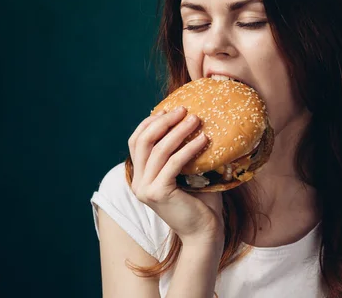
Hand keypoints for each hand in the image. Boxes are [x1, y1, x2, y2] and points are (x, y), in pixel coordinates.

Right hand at [128, 107, 223, 244]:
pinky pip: (173, 163)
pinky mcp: (158, 193)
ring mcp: (146, 189)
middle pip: (142, 141)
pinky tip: (205, 140)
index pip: (136, 141)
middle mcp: (138, 182)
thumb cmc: (201, 201)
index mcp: (140, 176)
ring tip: (196, 119)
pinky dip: (189, 149)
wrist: (204, 232)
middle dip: (163, 121)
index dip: (150, 122)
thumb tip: (191, 120)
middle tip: (184, 109)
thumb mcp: (187, 172)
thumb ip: (180, 152)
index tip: (169, 109)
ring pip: (158, 150)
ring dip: (178, 131)